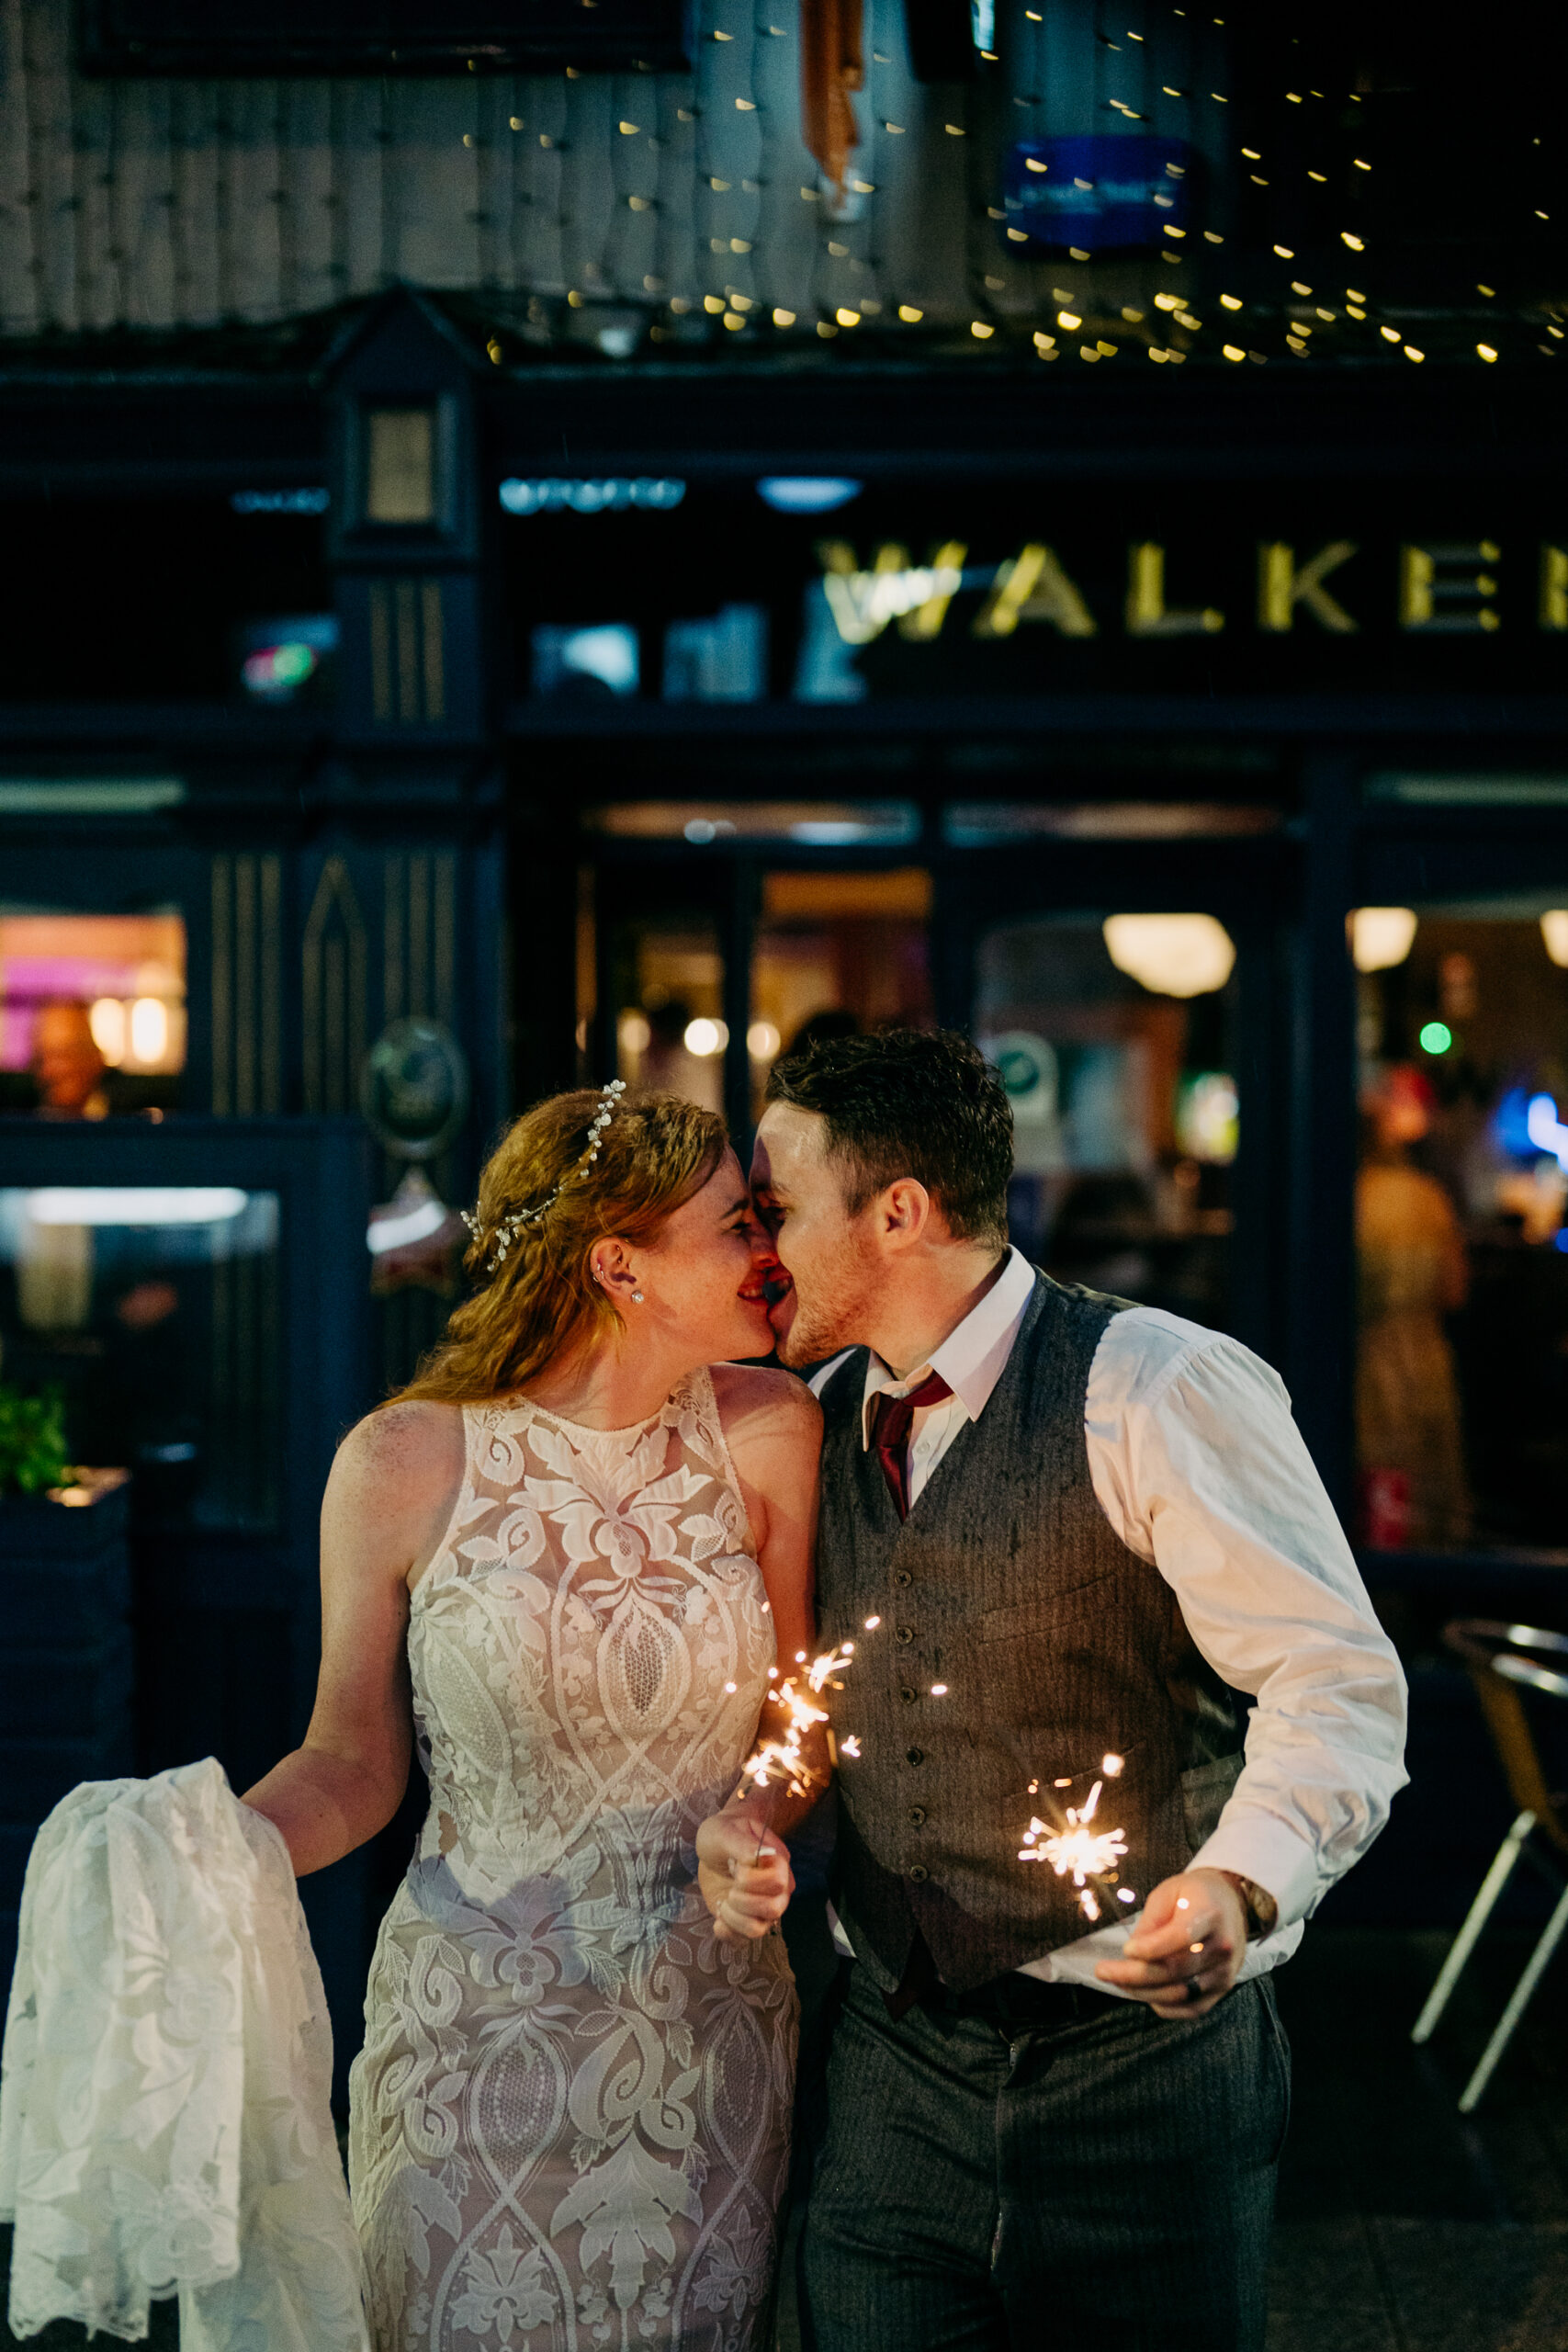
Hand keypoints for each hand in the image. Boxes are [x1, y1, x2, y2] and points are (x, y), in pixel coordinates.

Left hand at [696, 1802, 794, 1943]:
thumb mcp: (725, 1832)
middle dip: (743, 1900)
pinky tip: (718, 1918)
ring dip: (734, 1918)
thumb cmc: (723, 1832)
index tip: (735, 1866)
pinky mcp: (746, 1920)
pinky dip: (727, 1933)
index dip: (752, 1880)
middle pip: (773, 1910)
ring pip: (759, 1929)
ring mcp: (763, 1908)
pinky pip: (742, 1941)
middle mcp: (778, 1890)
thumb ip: (743, 1844)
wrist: (714, 1846)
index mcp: (778, 1863)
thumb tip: (763, 1856)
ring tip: (724, 1901)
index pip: (778, 1882)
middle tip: (731, 1886)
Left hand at [1093, 1866, 1249, 2019]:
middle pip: (1175, 1970)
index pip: (1181, 1937)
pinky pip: (1191, 2009)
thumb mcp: (1167, 1894)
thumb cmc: (1193, 1895)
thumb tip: (1131, 1956)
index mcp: (1209, 1914)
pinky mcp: (1222, 1990)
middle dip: (1134, 1975)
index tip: (1125, 1949)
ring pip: (1180, 1994)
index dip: (1150, 1948)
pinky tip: (1143, 1994)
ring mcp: (1225, 1972)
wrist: (1231, 1903)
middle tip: (1102, 1971)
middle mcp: (1222, 1946)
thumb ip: (1151, 1924)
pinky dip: (1164, 2006)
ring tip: (1117, 1981)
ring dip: (1143, 1992)